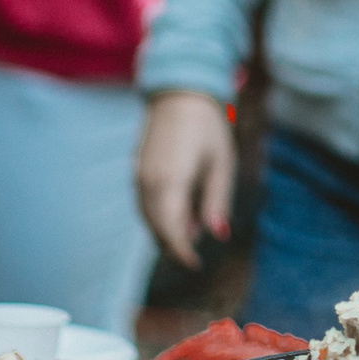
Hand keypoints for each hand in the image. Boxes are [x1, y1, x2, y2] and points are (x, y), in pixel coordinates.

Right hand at [135, 92, 235, 267]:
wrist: (180, 94)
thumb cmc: (207, 128)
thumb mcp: (221, 164)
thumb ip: (217, 201)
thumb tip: (218, 235)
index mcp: (171, 181)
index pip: (171, 229)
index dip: (181, 252)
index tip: (195, 265)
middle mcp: (149, 181)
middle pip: (156, 227)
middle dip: (173, 246)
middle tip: (192, 257)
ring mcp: (139, 175)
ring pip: (147, 217)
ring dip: (164, 231)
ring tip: (188, 237)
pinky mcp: (137, 169)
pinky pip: (144, 203)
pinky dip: (158, 215)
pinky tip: (177, 215)